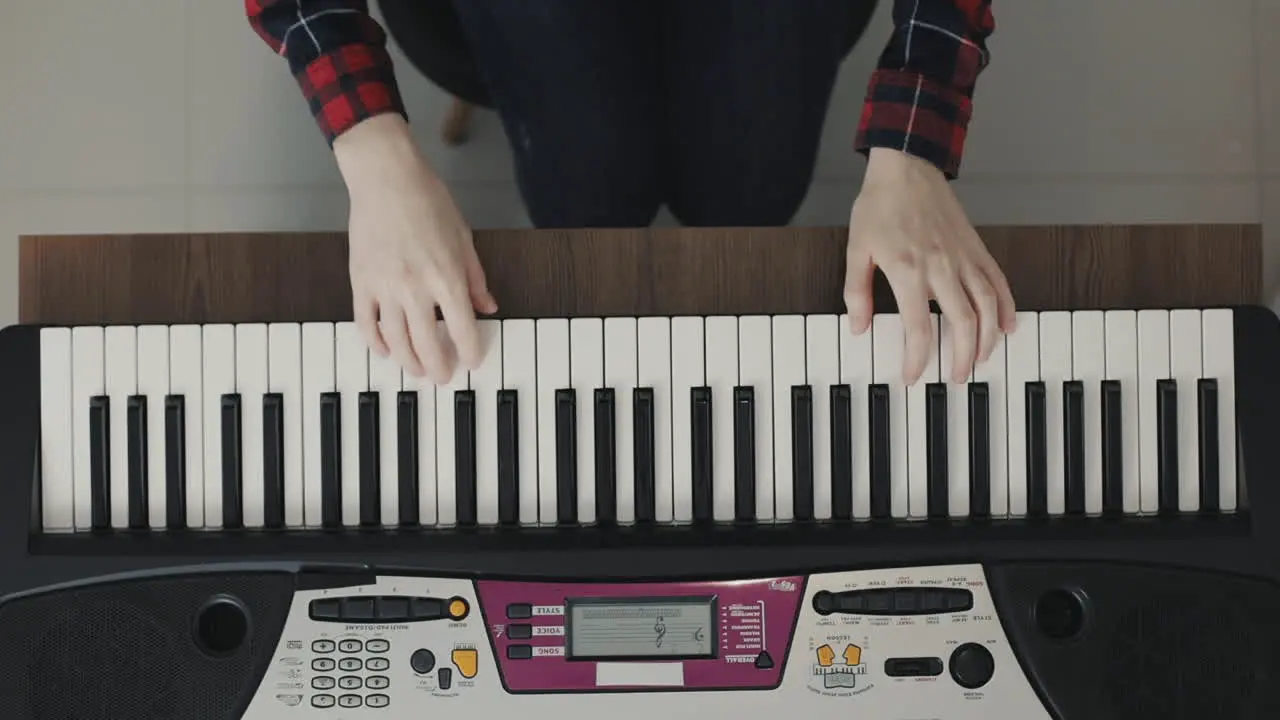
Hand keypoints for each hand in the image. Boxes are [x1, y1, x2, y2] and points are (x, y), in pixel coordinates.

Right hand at [335, 115, 497, 381]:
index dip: (470, 352)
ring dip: (408, 362)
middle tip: (443, 377)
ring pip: (396, 341)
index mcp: (447, 277)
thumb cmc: (428, 201)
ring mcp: (385, 287)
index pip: (462, 330)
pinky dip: (375, 342)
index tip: (472, 361)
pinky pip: (366, 323)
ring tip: (417, 370)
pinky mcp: (361, 281)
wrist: (386, 177)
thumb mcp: (464, 238)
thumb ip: (475, 278)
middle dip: (438, 367)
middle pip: (427, 344)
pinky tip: (385, 351)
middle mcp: (416, 288)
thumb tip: (488, 307)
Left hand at [844, 148, 1015, 384]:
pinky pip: (998, 282)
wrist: (907, 167)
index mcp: (909, 271)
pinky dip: (1006, 306)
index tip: (912, 376)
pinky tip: (1007, 326)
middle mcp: (941, 267)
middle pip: (962, 324)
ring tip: (980, 359)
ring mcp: (963, 257)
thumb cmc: (880, 205)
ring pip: (987, 306)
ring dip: (987, 339)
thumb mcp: (856, 249)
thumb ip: (856, 292)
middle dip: (961, 357)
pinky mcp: (977, 248)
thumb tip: (858, 327)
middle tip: (955, 377)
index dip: (918, 358)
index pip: (918, 328)